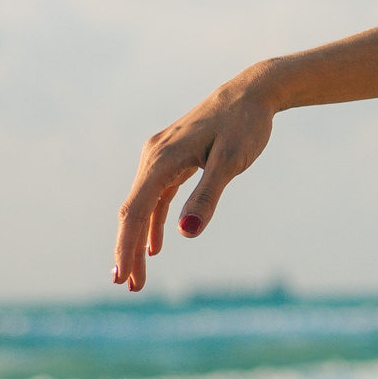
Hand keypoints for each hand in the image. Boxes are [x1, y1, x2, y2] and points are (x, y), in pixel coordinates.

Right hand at [113, 68, 277, 291]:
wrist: (252, 92)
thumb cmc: (245, 125)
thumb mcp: (232, 161)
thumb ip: (209, 195)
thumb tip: (186, 232)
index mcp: (161, 160)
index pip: (136, 211)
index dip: (127, 246)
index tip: (125, 277)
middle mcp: (152, 157)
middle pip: (133, 212)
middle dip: (128, 250)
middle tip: (129, 286)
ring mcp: (159, 157)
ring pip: (143, 205)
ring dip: (139, 239)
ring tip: (138, 275)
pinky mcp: (172, 158)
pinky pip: (157, 196)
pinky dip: (154, 221)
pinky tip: (156, 245)